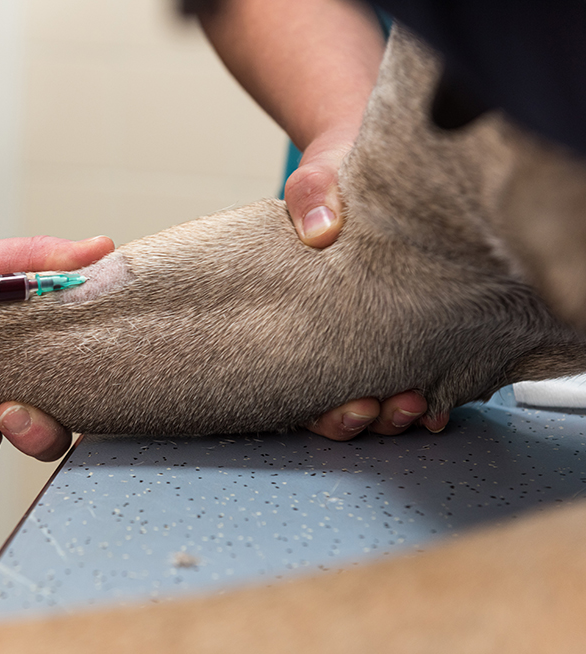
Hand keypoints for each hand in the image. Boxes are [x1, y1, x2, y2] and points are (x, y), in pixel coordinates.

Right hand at [287, 131, 447, 439]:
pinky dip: (426, 397)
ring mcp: (368, 334)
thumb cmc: (333, 172)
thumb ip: (309, 196)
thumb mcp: (315, 177)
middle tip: (393, 404)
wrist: (362, 155)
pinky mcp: (405, 327)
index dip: (321, 408)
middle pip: (335, 403)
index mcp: (296, 317)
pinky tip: (439, 401)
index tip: (354, 402)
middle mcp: (329, 333)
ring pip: (373, 401)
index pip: (297, 383)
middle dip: (366, 416)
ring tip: (417, 404)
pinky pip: (412, 375)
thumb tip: (320, 228)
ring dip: (395, 414)